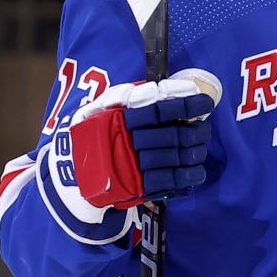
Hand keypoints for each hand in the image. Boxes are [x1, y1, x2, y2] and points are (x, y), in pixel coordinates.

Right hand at [69, 72, 220, 208]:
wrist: (71, 172)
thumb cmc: (92, 133)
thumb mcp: (101, 107)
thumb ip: (128, 96)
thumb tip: (164, 90)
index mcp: (119, 117)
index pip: (160, 109)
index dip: (186, 106)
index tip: (205, 102)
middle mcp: (127, 140)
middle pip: (174, 135)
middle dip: (196, 131)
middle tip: (205, 128)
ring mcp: (133, 165)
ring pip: (176, 157)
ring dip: (195, 152)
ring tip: (201, 147)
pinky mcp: (137, 186)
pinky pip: (170, 181)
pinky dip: (189, 176)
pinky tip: (197, 170)